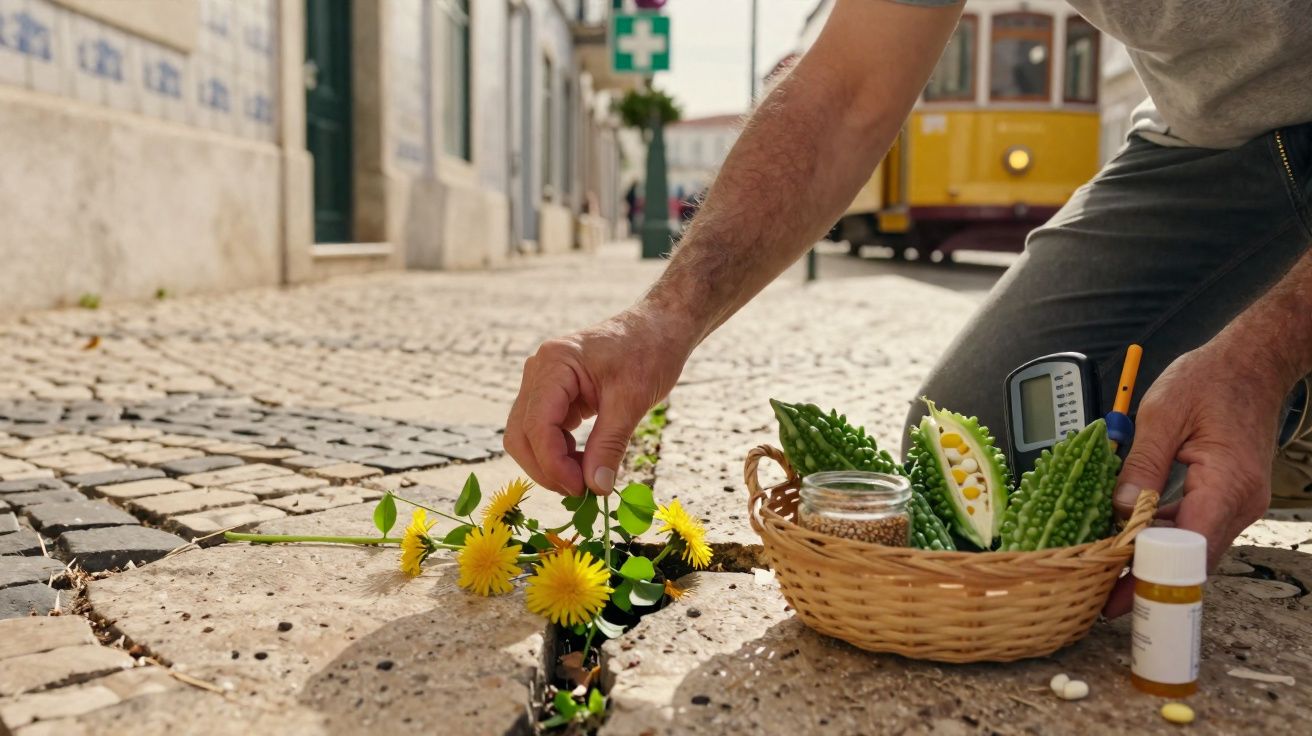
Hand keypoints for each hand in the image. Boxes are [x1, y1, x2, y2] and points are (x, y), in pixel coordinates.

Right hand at [503, 308, 693, 495]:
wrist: (658, 328)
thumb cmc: (648, 353)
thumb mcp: (632, 401)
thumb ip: (610, 445)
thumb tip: (596, 488)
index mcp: (554, 364)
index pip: (536, 425)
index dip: (553, 464)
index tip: (580, 489)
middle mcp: (539, 370)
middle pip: (521, 433)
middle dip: (546, 468)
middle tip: (581, 492)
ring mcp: (543, 382)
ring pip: (527, 435)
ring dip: (551, 463)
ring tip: (587, 478)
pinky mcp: (554, 394)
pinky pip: (544, 430)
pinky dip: (559, 452)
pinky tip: (585, 461)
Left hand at [1102, 340, 1283, 616]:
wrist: (1251, 363)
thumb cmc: (1212, 379)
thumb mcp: (1163, 413)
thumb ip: (1141, 463)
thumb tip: (1120, 509)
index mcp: (1228, 483)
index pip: (1188, 548)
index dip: (1151, 576)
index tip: (1117, 596)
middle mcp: (1240, 501)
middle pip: (1192, 560)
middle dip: (1148, 581)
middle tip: (1104, 602)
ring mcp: (1236, 502)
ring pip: (1192, 549)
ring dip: (1153, 562)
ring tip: (1108, 580)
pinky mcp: (1226, 497)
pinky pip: (1193, 528)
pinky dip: (1162, 538)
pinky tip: (1129, 542)